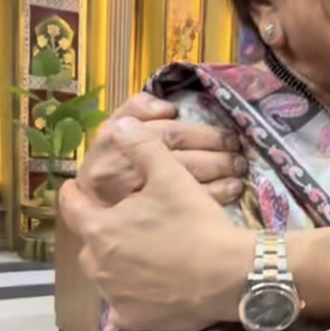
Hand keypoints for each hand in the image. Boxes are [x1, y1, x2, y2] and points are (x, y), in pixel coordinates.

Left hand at [60, 136, 253, 330]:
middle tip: (127, 222)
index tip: (79, 189)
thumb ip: (142, 148)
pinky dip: (136, 294)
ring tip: (143, 252)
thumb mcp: (171, 177)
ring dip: (118, 262)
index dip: (75, 193)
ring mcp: (114, 297)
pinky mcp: (134, 320)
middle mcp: (98, 266)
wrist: (232, 276)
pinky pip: (126, 304)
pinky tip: (155, 286)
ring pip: (107, 273)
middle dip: (103, 230)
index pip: (71, 207)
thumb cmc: (197, 223)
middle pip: (91, 242)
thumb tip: (121, 126)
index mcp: (99, 229)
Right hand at [76, 93, 244, 206]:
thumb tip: (166, 107)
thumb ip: (135, 110)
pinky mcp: (145, 223)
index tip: (226, 137)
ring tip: (237, 168)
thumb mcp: (113, 132)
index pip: (166, 133)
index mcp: (113, 142)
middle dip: (215, 151)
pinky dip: (216, 194)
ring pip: (187, 180)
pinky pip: (188, 205)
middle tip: (236, 151)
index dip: (200, 134)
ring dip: (219, 170)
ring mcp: (132, 199)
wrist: (91, 214)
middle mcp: (121, 170)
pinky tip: (230, 190)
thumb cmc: (108, 167)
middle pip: (181, 157)